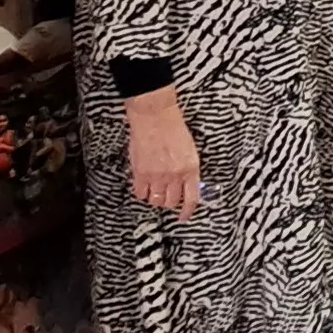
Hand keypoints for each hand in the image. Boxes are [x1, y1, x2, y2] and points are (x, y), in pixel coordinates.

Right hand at [125, 87, 201, 218]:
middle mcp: (175, 175)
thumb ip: (188, 170)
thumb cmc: (173, 128)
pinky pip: (140, 193)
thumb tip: (186, 186)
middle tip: (167, 198)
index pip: (192, 199)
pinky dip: (141, 193)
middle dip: (170, 203)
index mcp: (191, 169)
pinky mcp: (140, 173)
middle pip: (172, 202)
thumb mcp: (190, 150)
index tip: (183, 217)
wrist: (155, 115)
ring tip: (154, 191)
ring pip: (156, 200)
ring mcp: (157, 176)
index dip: (187, 212)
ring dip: (155, 198)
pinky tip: (143, 187)